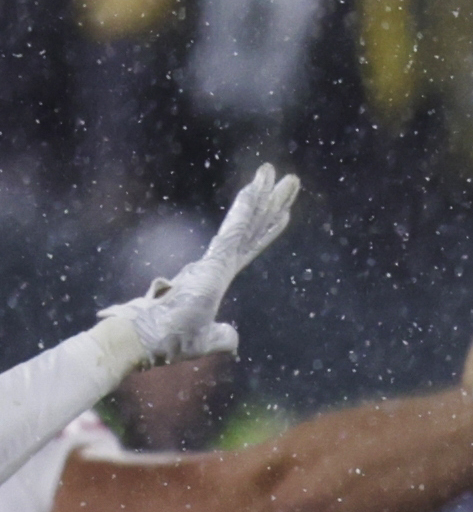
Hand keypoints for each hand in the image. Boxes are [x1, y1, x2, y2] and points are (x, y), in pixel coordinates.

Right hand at [105, 166, 298, 364]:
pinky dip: (246, 211)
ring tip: (277, 171)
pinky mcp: (212, 263)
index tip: (282, 211)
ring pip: (244, 222)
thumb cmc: (166, 340)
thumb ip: (222, 336)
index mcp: (213, 278)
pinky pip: (233, 231)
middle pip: (251, 228)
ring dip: (262, 196)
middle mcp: (215, 263)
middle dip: (271, 202)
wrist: (144, 339)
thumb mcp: (205, 340)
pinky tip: (256, 190)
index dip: (265, 228)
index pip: (247, 247)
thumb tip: (233, 337)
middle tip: (290, 179)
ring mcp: (214, 261)